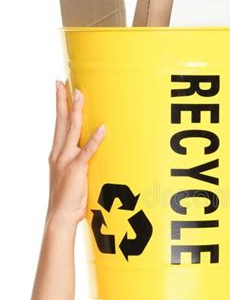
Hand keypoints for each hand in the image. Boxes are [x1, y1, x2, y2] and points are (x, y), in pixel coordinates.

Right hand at [46, 81, 105, 226]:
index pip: (59, 125)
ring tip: (79, 94)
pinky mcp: (76, 170)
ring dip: (76, 111)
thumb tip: (91, 153)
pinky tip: (102, 128)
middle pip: (61, 122)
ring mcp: (66, 161)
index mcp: (57, 154)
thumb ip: (80, 162)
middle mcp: (59, 154)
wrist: (60, 217)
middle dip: (63, 101)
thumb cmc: (69, 199)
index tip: (60, 89)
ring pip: (71, 130)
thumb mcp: (73, 177)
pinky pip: (87, 151)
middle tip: (63, 82)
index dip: (60, 106)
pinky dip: (95, 139)